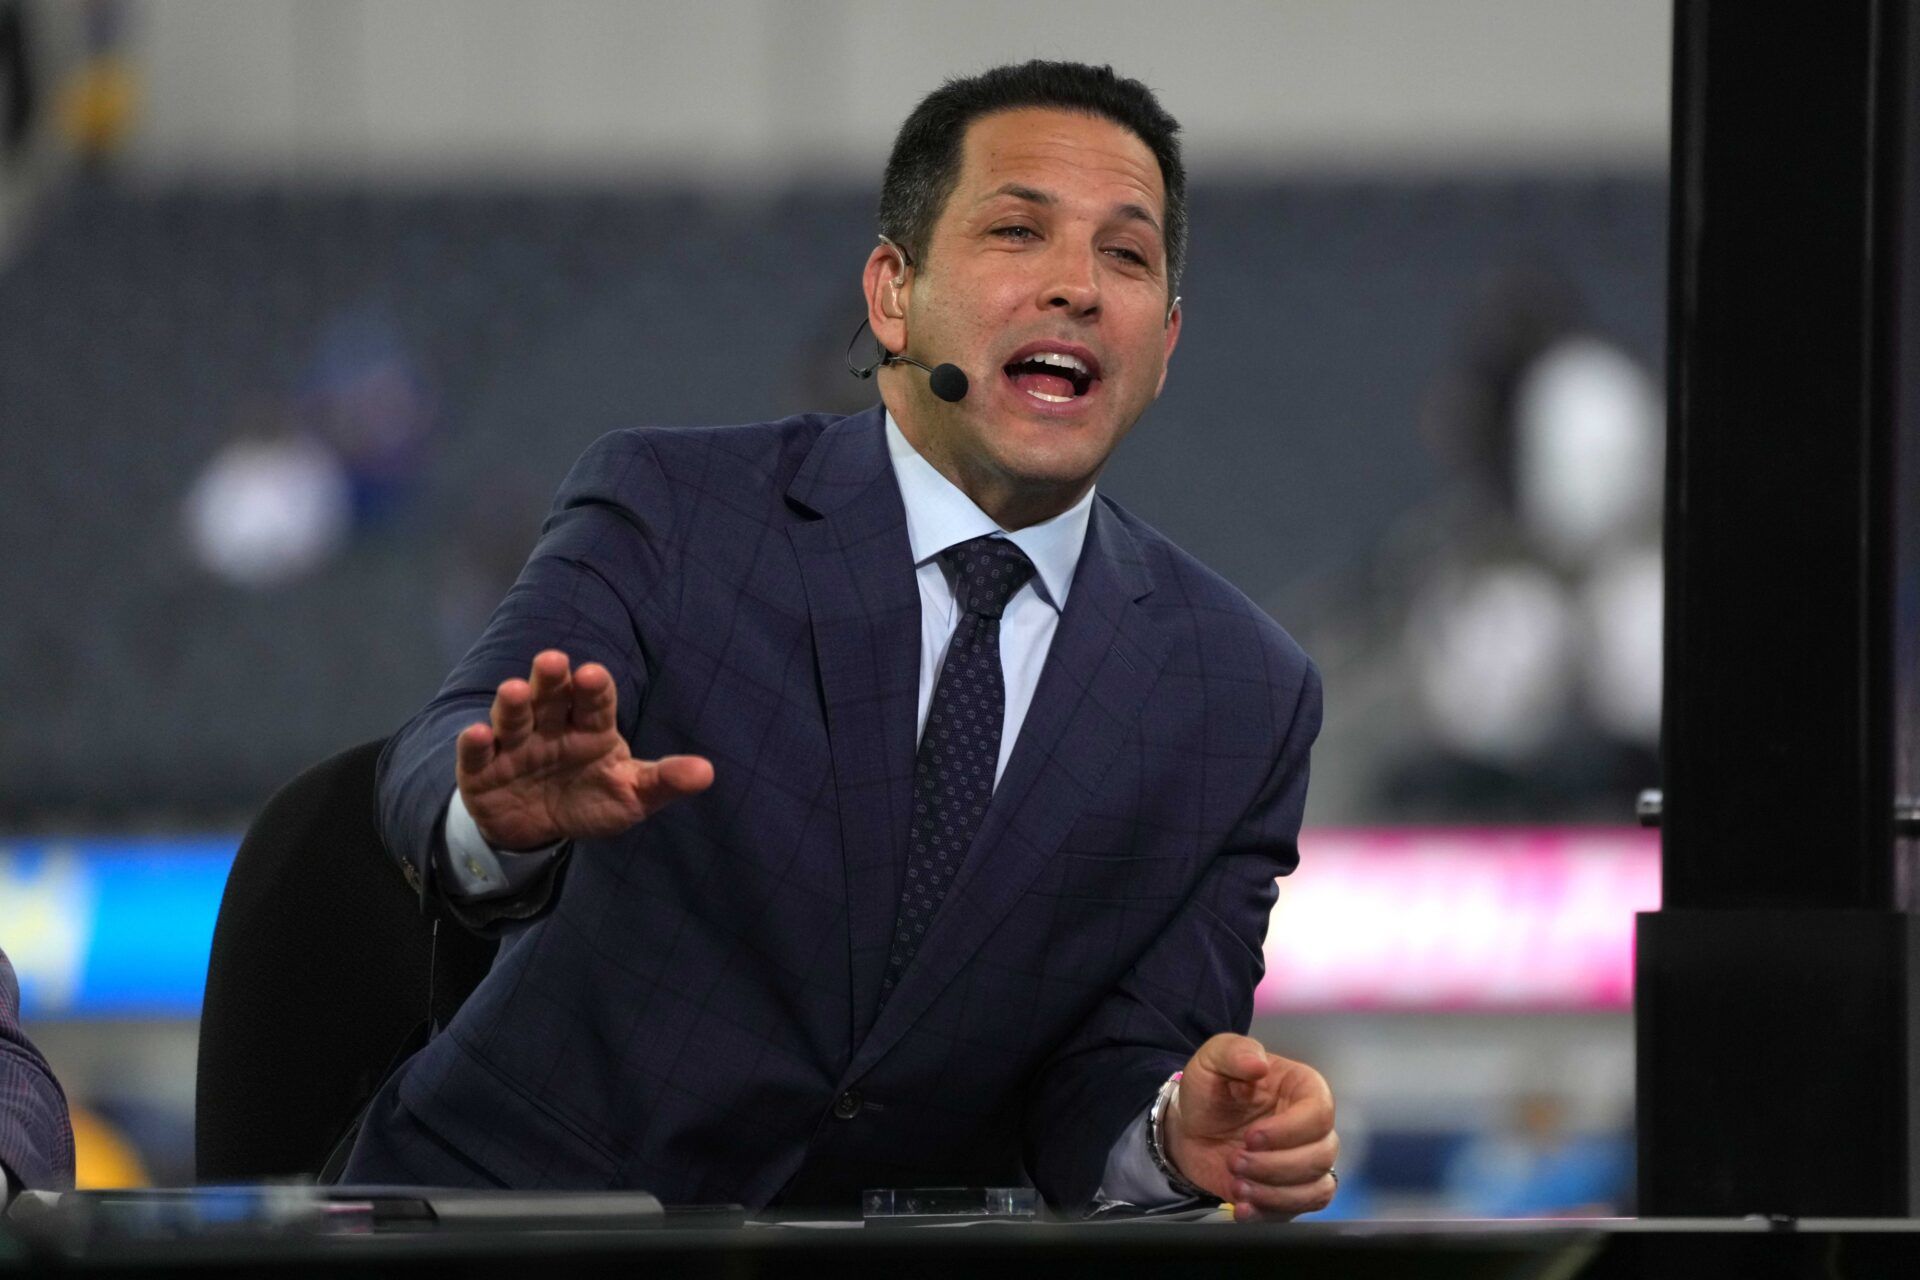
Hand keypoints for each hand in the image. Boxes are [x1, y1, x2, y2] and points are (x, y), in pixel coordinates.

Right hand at [455, 649, 713, 850]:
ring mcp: (515, 746)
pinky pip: (477, 755)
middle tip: (553, 660)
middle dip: (551, 679)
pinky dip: (474, 745)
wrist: (541, 830)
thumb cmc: (592, 800)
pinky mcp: (483, 772)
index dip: (593, 687)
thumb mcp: (632, 795)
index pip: (595, 701)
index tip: (593, 675)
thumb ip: (664, 781)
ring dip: (513, 704)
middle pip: (552, 697)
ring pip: (513, 718)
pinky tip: (476, 733)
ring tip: (515, 690)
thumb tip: (707, 773)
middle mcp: (552, 727)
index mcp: (592, 727)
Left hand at [1163, 1033, 1337, 1221]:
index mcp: (1303, 1089)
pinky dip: (1271, 1213)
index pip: (1320, 1114)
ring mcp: (1305, 1162)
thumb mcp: (1213, 1059)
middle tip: (1235, 1160)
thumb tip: (1259, 1062)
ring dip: (1275, 1193)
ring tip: (1237, 1185)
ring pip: (1317, 1187)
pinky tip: (1243, 1208)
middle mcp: (1312, 1127)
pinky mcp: (1291, 1191)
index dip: (1289, 1131)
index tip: (1251, 1136)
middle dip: (1276, 1165)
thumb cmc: (1209, 1089)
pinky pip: (1300, 1210)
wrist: (1190, 1128)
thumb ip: (1235, 1051)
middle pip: (1322, 1155)